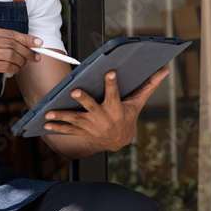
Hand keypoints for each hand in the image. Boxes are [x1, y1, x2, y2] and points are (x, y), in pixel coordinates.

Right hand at [0, 24, 41, 90]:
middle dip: (28, 51)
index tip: (39, 43)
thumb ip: (0, 41)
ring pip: (10, 54)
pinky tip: (15, 70)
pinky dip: (14, 68)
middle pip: (12, 43)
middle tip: (36, 57)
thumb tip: (27, 43)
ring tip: (23, 65)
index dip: (27, 38)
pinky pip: (4, 66)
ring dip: (21, 61)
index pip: (10, 33)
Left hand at [42, 68, 169, 150]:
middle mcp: (103, 118)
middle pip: (92, 107)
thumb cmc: (128, 116)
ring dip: (62, 117)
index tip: (110, 72)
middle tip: (75, 91)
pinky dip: (57, 127)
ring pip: (75, 120)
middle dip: (83, 100)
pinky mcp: (82, 132)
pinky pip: (68, 130)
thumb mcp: (138, 103)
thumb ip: (149, 86)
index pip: (114, 94)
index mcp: (116, 108)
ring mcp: (91, 126)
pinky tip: (45, 123)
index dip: (112, 83)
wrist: (118, 140)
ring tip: (49, 112)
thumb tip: (164, 70)